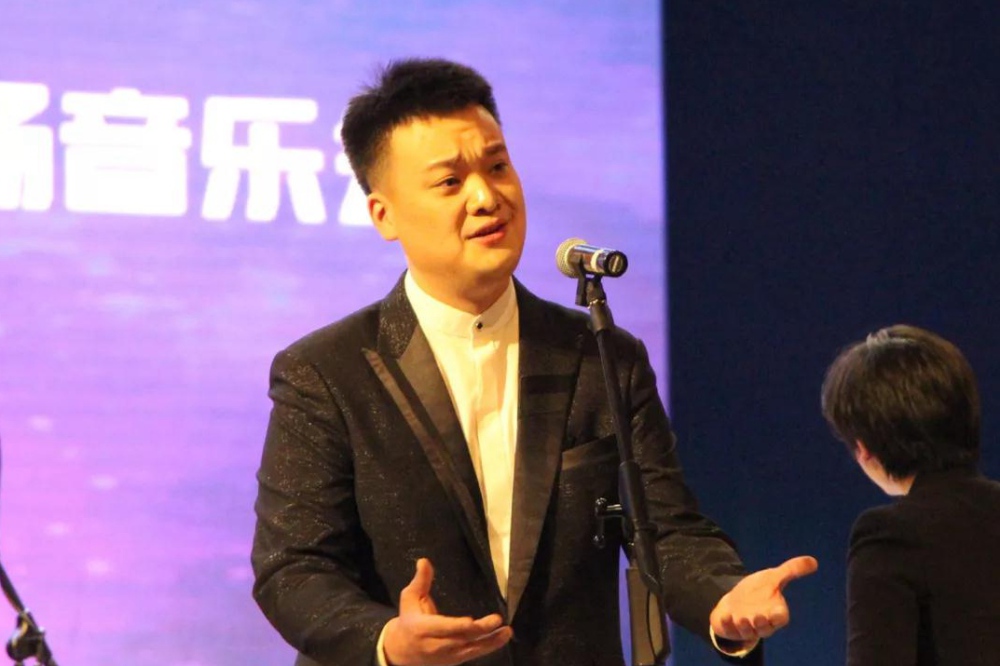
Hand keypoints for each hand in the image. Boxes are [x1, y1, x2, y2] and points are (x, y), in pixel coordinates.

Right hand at [382, 558, 512, 665]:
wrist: (402, 652)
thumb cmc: (409, 620)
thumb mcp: (410, 599)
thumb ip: (420, 581)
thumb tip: (424, 561)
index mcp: (423, 629)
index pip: (442, 628)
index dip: (457, 626)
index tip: (471, 621)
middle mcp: (436, 645)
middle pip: (460, 639)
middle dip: (479, 631)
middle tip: (497, 619)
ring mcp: (447, 656)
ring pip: (471, 649)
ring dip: (491, 641)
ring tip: (507, 631)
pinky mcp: (455, 660)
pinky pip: (474, 654)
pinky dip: (490, 647)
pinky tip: (503, 637)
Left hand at [710, 555, 817, 643]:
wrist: (737, 599)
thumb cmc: (760, 591)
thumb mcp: (773, 577)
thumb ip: (791, 570)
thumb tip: (814, 561)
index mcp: (774, 613)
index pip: (780, 619)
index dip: (779, 617)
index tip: (778, 611)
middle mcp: (762, 623)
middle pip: (765, 629)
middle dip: (761, 624)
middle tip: (757, 616)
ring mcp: (746, 627)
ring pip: (747, 631)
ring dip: (744, 626)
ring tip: (741, 617)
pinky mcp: (731, 627)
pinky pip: (728, 628)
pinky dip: (726, 623)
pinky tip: (724, 616)